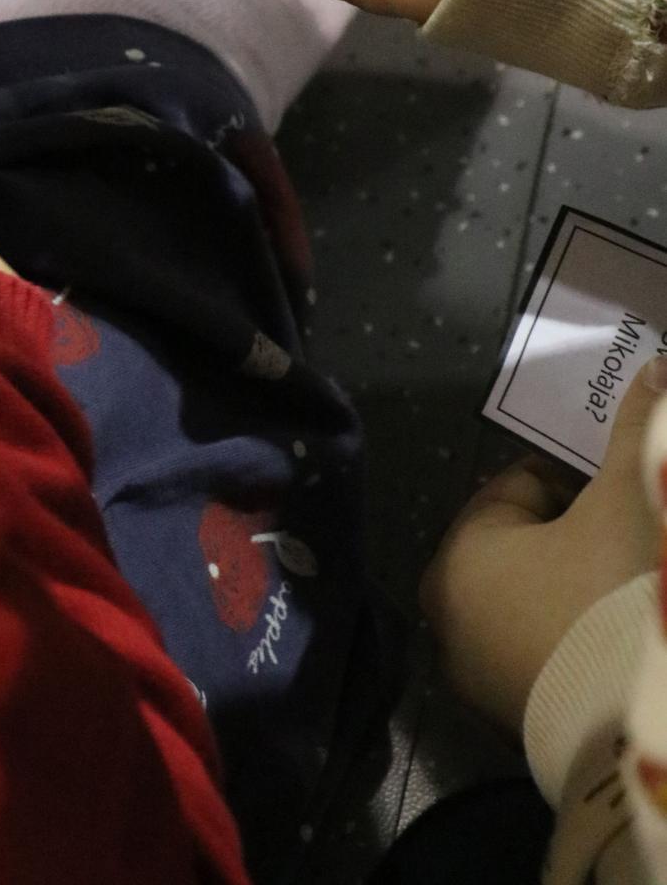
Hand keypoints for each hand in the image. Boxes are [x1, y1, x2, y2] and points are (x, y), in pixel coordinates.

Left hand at [421, 358, 665, 733]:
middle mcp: (449, 616)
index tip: (619, 485)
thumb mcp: (629, 499)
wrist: (637, 732)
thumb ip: (640, 431)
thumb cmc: (612, 596)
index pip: (518, 488)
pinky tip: (622, 635)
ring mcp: (479, 677)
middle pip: (525, 547)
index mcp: (457, 553)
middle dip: (578, 534)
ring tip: (633, 581)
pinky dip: (580, 639)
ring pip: (536, 603)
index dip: (577, 479)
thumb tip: (655, 363)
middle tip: (629, 531)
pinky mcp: (516, 726)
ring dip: (580, 587)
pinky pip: (548, 655)